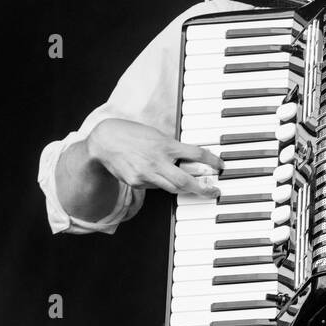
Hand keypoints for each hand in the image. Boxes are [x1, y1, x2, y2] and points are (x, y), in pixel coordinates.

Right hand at [86, 119, 222, 197]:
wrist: (104, 141)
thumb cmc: (132, 134)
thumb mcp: (157, 135)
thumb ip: (173, 147)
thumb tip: (190, 159)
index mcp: (165, 145)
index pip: (196, 154)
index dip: (212, 161)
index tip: (221, 165)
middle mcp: (157, 161)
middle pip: (185, 181)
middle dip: (203, 189)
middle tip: (214, 191)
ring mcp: (146, 174)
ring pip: (172, 188)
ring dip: (184, 188)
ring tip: (195, 187)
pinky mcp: (136, 183)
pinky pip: (156, 187)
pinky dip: (162, 184)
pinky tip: (160, 177)